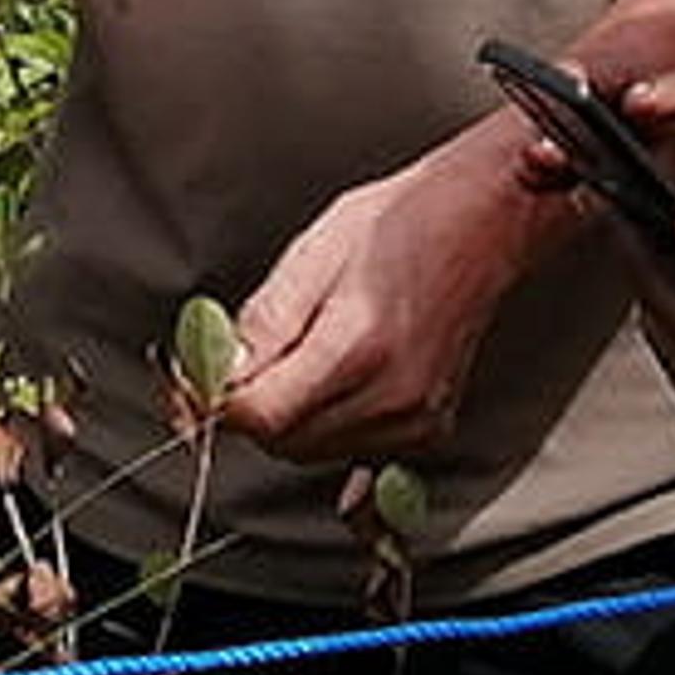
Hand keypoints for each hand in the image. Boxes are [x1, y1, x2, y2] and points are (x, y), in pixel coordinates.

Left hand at [220, 116, 548, 467]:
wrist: (484, 223)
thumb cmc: (403, 222)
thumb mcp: (314, 252)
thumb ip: (265, 321)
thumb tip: (219, 372)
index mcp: (358, 346)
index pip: (261, 414)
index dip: (214, 400)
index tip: (190, 381)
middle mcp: (392, 396)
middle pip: (282, 440)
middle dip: (244, 409)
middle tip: (224, 365)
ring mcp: (416, 419)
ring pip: (313, 452)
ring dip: (282, 420)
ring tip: (285, 359)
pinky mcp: (429, 427)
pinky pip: (353, 451)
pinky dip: (324, 428)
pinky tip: (324, 385)